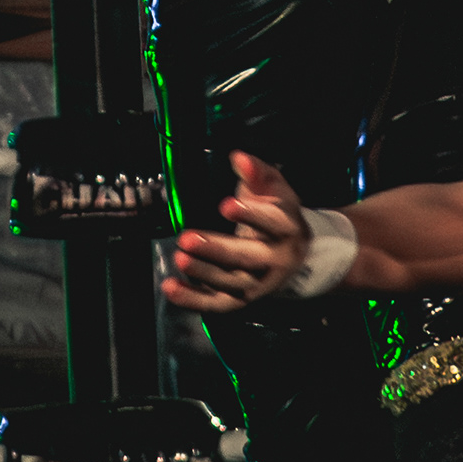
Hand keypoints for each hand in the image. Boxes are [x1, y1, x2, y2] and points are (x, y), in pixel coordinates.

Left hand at [163, 151, 314, 312]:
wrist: (291, 252)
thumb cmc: (276, 214)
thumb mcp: (272, 187)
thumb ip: (256, 171)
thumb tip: (239, 158)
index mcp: (287, 229)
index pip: (272, 222)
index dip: (251, 215)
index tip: (226, 205)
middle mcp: (275, 260)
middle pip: (247, 258)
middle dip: (216, 249)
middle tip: (187, 239)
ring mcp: (258, 283)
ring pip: (230, 283)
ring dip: (202, 273)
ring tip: (180, 258)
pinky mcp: (240, 298)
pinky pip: (217, 303)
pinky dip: (193, 299)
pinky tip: (171, 287)